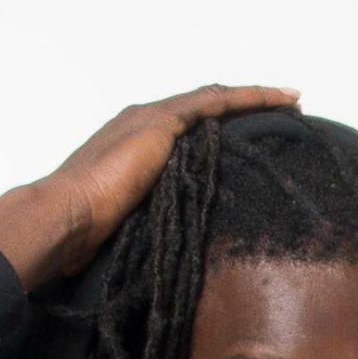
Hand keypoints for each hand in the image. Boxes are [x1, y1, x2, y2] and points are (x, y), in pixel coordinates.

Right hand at [0, 85, 301, 290]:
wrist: (67, 215)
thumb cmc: (87, 233)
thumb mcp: (132, 226)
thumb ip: (154, 225)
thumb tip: (172, 260)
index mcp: (136, 143)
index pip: (186, 128)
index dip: (219, 127)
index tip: (250, 136)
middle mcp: (146, 123)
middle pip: (205, 108)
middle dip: (243, 106)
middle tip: (283, 109)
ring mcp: (154, 121)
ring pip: (216, 100)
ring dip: (254, 98)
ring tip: (290, 101)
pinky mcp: (163, 125)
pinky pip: (217, 104)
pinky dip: (248, 99)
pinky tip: (276, 101)